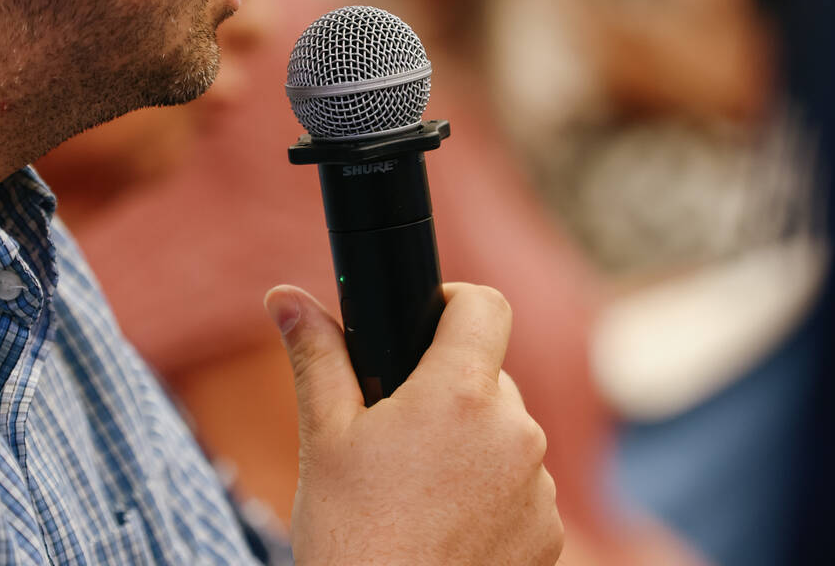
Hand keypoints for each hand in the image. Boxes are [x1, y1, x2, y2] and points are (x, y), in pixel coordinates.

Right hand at [265, 283, 562, 565]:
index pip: (485, 306)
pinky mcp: (549, 535)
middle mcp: (514, 432)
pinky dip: (490, 496)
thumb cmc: (350, 537)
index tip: (428, 321)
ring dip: (471, 446)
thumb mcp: (324, 438)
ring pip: (505, 436)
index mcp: (458, 394)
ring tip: (416, 492)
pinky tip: (445, 527)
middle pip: (489, 378)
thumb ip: (316, 356)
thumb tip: (284, 297)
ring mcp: (538, 488)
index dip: (454, 303)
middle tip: (397, 431)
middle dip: (449, 390)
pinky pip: (521, 490)